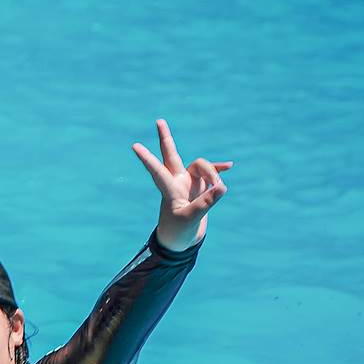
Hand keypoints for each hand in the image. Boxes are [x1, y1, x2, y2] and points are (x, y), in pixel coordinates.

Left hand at [132, 119, 230, 251]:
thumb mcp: (191, 219)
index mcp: (169, 189)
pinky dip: (218, 170)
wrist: (181, 242)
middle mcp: (177, 181)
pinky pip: (211, 174)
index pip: (157, 170)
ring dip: (213, 173)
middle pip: (170, 154)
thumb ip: (206, 202)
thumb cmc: (179, 232)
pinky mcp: (200, 187)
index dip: (147, 158)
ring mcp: (188, 183)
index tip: (134, 146)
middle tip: (158, 120)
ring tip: (219, 189)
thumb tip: (221, 186)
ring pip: (202, 166)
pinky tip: (228, 167)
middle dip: (166, 138)